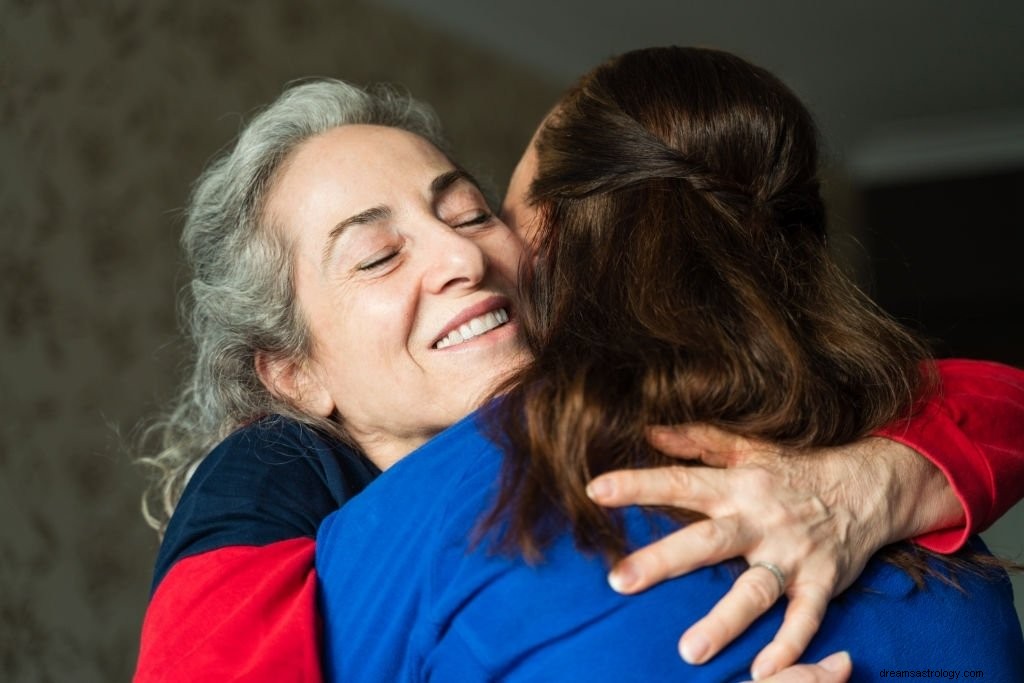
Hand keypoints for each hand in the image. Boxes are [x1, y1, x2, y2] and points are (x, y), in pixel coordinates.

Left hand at [585, 424, 939, 678]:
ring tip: (690, 651)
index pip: (680, 483)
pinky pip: (805, 618)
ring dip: (725, 621)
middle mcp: (760, 520)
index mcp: (737, 486)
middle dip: (663, 561)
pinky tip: (765, 671)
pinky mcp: (821, 582)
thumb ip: (698, 441)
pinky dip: (790, 646)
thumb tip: (649, 430)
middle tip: (619, 581)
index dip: (638, 486)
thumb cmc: (794, 469)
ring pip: (755, 590)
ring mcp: (792, 554)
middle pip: (707, 541)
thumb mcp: (747, 448)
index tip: (596, 491)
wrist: (867, 485)